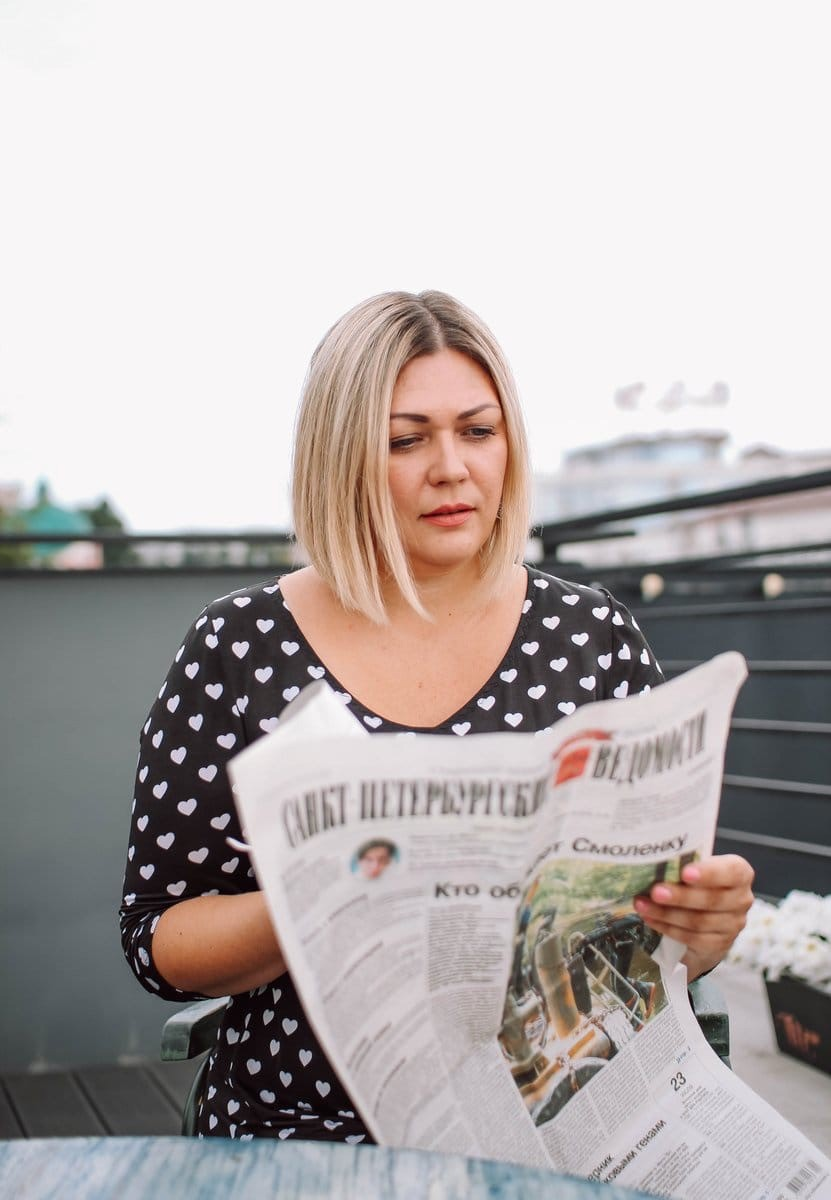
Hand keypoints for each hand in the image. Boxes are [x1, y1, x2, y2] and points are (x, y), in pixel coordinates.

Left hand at [634, 854, 754, 980]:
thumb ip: (683, 864)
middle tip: (655, 892)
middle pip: (712, 900)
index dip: (709, 873)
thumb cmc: (696, 882)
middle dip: (680, 896)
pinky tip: (650, 919)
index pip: (731, 872)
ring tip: (642, 905)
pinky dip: (668, 928)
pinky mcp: (720, 945)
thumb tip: (654, 861)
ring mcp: (733, 925)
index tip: (685, 873)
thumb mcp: (695, 868)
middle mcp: (742, 899)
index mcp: (739, 873)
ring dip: (667, 914)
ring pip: (699, 921)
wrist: (703, 916)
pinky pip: (692, 938)